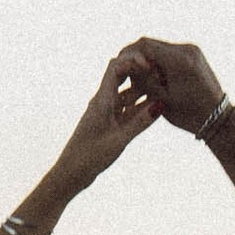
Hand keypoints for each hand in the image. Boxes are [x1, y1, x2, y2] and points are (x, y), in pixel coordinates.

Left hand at [45, 53, 161, 201]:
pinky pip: (127, 108)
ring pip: (126, 93)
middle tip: (161, 74)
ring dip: (142, 89)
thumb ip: (140, 122)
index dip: (133, 60)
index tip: (151, 65)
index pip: (116, 67)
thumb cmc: (89, 157)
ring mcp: (106, 111)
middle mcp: (103, 101)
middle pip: (122, 75)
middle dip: (140, 70)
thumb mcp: (119, 140)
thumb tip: (160, 104)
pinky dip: (140, 106)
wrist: (70, 173)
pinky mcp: (108, 122)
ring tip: (163, 89)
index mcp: (101, 100)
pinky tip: (155, 108)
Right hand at [115, 37, 224, 135]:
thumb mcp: (160, 98)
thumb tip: (125, 65)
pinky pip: (171, 53)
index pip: (145, 45)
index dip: (128, 53)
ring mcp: (192, 51)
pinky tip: (153, 76)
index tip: (118, 64)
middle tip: (125, 70)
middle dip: (137, 57)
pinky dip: (159, 62)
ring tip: (139, 77)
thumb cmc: (189, 114)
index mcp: (179, 60)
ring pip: (160, 48)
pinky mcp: (195, 55)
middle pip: (152, 44)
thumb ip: (142, 79)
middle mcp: (187, 50)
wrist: (218, 118)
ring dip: (148, 59)